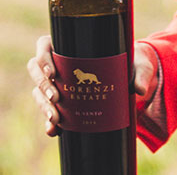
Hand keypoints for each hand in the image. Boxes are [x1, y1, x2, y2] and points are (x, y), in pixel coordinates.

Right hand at [26, 36, 156, 135]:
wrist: (134, 78)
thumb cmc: (133, 63)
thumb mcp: (139, 64)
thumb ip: (141, 74)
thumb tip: (139, 89)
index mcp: (70, 46)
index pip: (44, 45)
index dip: (43, 57)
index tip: (53, 71)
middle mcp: (59, 64)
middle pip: (35, 69)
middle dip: (42, 85)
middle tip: (56, 98)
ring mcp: (58, 83)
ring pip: (38, 91)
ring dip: (43, 105)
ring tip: (56, 118)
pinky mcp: (64, 103)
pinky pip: (48, 111)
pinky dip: (49, 122)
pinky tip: (54, 131)